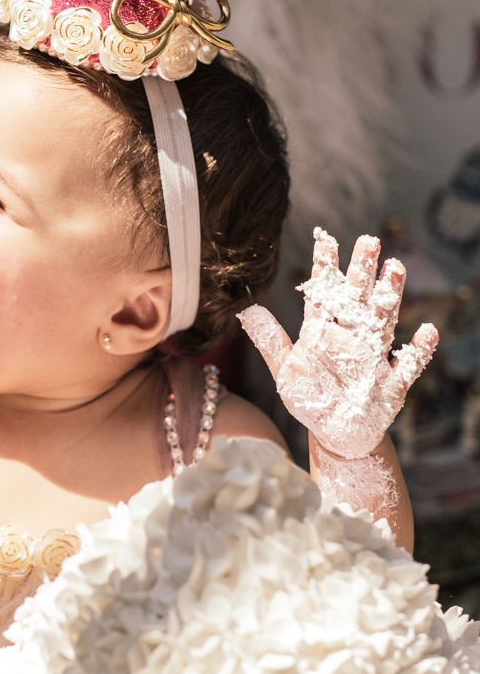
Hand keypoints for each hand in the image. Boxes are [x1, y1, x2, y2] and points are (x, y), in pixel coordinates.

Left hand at [238, 227, 438, 458]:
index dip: (325, 268)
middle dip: (362, 271)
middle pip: (357, 300)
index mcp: (324, 333)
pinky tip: (427, 331)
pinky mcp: (392, 385)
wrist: (337, 434)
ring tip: (394, 268)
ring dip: (390, 297)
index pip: (324, 295)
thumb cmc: (311, 399)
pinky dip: (418, 350)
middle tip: (368, 241)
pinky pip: (408, 366)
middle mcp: (352, 339)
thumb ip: (270, 341)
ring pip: (383, 322)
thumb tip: (246, 310)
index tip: (325, 239)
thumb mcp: (285, 370)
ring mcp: (374, 360)